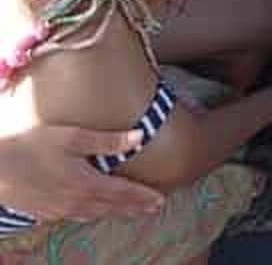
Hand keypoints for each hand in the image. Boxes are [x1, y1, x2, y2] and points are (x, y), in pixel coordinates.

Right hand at [0, 125, 163, 220]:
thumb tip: (141, 135)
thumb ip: (107, 140)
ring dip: (115, 212)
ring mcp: (58, 211)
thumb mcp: (72, 137)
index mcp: (86, 183)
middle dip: (134, 207)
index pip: (123, 192)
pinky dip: (93, 213)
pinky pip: (77, 216)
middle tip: (153, 209)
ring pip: (94, 214)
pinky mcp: (45, 213)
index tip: (160, 199)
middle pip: (112, 207)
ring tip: (130, 210)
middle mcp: (75, 202)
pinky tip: (93, 210)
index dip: (143, 196)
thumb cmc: (32, 145)